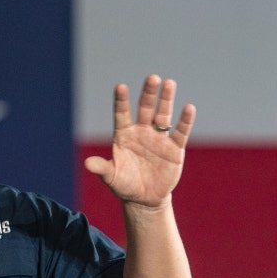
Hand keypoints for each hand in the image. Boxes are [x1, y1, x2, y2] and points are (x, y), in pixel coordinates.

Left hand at [84, 74, 195, 207]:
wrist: (145, 199)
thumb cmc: (125, 185)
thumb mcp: (112, 178)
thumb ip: (102, 168)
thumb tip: (87, 163)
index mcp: (124, 135)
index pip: (122, 114)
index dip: (121, 101)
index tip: (120, 87)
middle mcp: (142, 132)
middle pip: (145, 108)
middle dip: (149, 93)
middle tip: (152, 78)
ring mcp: (159, 138)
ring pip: (163, 115)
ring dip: (166, 100)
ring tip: (169, 83)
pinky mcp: (174, 148)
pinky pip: (180, 132)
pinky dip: (185, 121)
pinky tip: (188, 108)